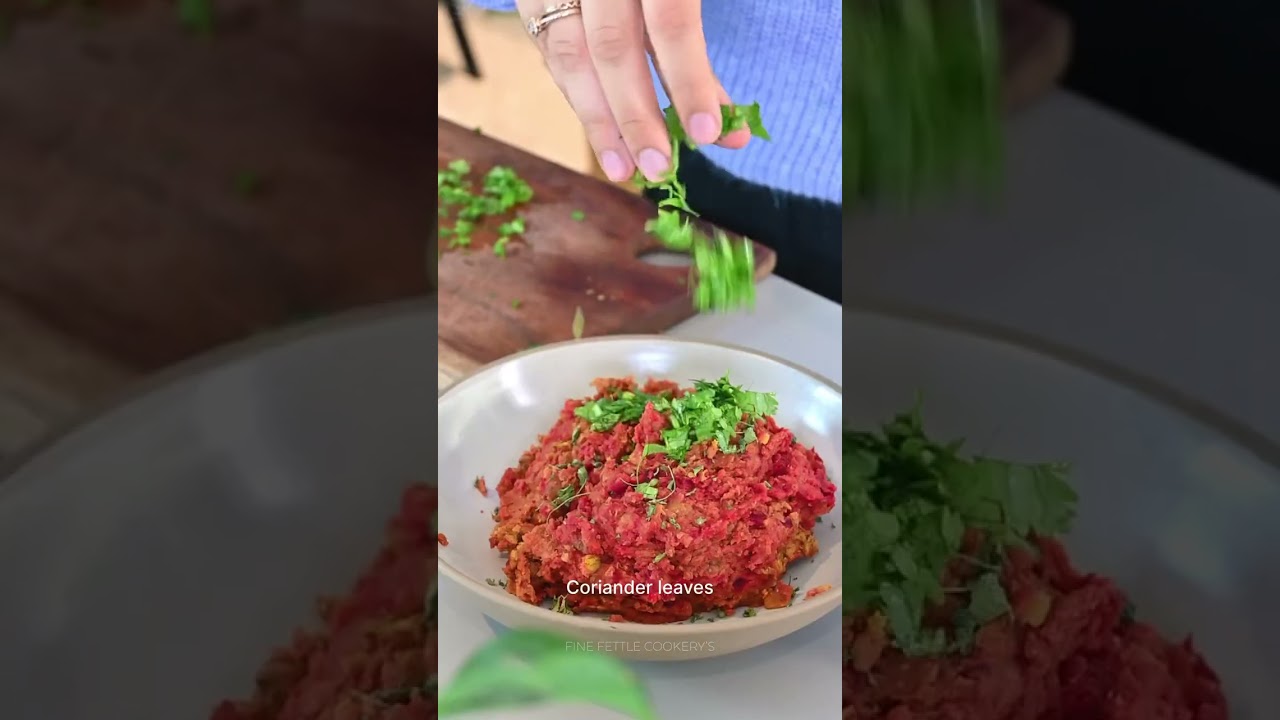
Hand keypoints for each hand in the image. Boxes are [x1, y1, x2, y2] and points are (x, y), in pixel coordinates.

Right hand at [517, 0, 751, 182]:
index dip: (688, 79)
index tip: (707, 133)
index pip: (670, 19)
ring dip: (596, 119)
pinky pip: (548, 47)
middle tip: (659, 167)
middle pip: (610, 44)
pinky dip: (575, 92)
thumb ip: (702, 55)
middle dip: (635, 114)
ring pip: (568, 52)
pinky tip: (598, 130)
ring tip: (624, 167)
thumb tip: (729, 132)